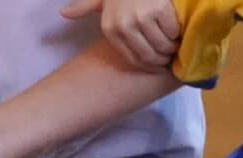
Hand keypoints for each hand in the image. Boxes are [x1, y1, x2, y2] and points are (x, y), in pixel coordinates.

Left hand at [62, 0, 180, 70]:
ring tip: (176, 41)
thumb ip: (86, 6)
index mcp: (110, 29)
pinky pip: (173, 32)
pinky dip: (178, 32)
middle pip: (150, 57)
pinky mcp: (158, 10)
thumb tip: (64, 13)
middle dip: (163, 59)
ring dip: (173, 47)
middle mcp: (123, 26)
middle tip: (171, 52)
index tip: (159, 62)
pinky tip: (178, 27)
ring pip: (163, 46)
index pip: (134, 60)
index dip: (150, 65)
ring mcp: (141, 18)